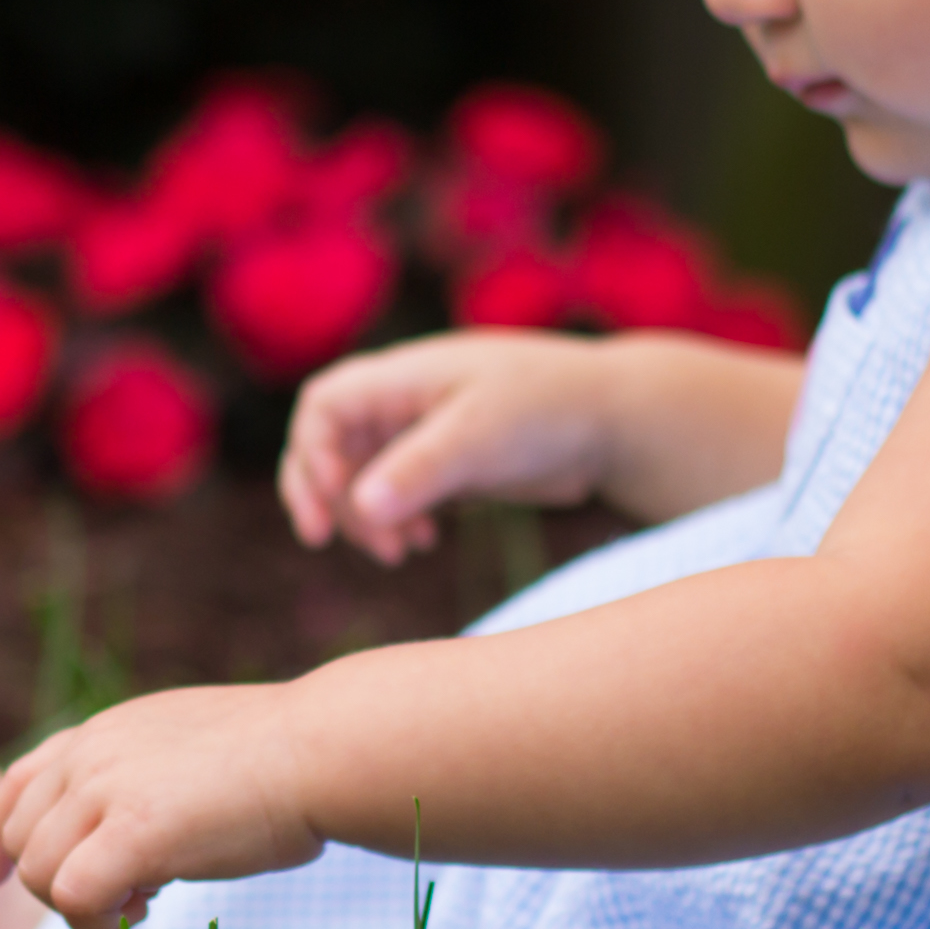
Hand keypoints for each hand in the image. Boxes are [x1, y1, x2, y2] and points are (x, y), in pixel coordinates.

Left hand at [0, 685, 326, 928]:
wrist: (318, 749)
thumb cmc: (278, 759)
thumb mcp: (184, 749)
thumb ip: (139, 777)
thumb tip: (127, 828)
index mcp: (102, 732)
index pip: (16, 782)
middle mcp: (90, 753)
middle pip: (22, 841)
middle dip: (58, 882)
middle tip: (130, 893)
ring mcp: (105, 789)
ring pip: (40, 875)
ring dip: (82, 908)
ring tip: (145, 901)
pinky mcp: (132, 831)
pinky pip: (74, 896)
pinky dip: (97, 921)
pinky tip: (145, 909)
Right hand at [279, 332, 610, 563]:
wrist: (617, 421)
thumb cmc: (550, 409)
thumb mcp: (481, 436)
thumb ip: (418, 469)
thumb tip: (358, 507)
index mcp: (402, 376)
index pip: (324, 407)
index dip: (313, 452)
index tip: (337, 498)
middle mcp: (404, 402)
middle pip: (331, 446)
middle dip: (326, 494)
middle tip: (328, 540)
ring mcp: (424, 434)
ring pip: (363, 477)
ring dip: (364, 517)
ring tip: (397, 552)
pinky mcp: (448, 465)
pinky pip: (399, 495)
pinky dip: (397, 521)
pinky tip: (423, 542)